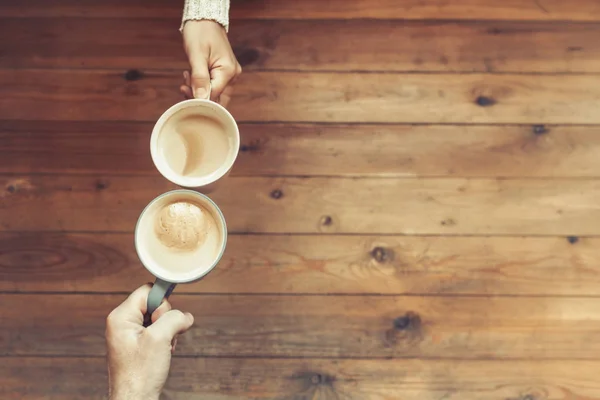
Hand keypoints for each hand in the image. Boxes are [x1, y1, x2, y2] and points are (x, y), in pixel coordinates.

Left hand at [106, 284, 193, 399]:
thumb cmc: (140, 375)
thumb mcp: (160, 339)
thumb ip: (174, 318)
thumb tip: (185, 316)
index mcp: (120, 317)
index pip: (147, 291)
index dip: (161, 303)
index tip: (165, 318)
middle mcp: (122, 324)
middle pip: (154, 305)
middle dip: (166, 320)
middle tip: (163, 338)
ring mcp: (130, 335)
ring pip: (158, 320)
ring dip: (168, 332)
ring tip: (163, 349)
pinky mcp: (138, 345)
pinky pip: (157, 333)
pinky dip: (165, 341)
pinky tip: (163, 354)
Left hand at [181, 20, 241, 106]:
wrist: (205, 19)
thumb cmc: (200, 32)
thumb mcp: (196, 55)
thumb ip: (199, 79)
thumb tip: (201, 100)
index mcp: (228, 71)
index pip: (214, 95)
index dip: (198, 97)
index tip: (184, 90)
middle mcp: (233, 75)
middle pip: (217, 98)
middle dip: (198, 95)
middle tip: (184, 85)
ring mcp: (229, 74)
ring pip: (214, 93)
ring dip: (198, 90)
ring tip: (187, 76)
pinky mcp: (224, 73)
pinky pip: (213, 86)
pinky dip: (201, 85)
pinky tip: (192, 76)